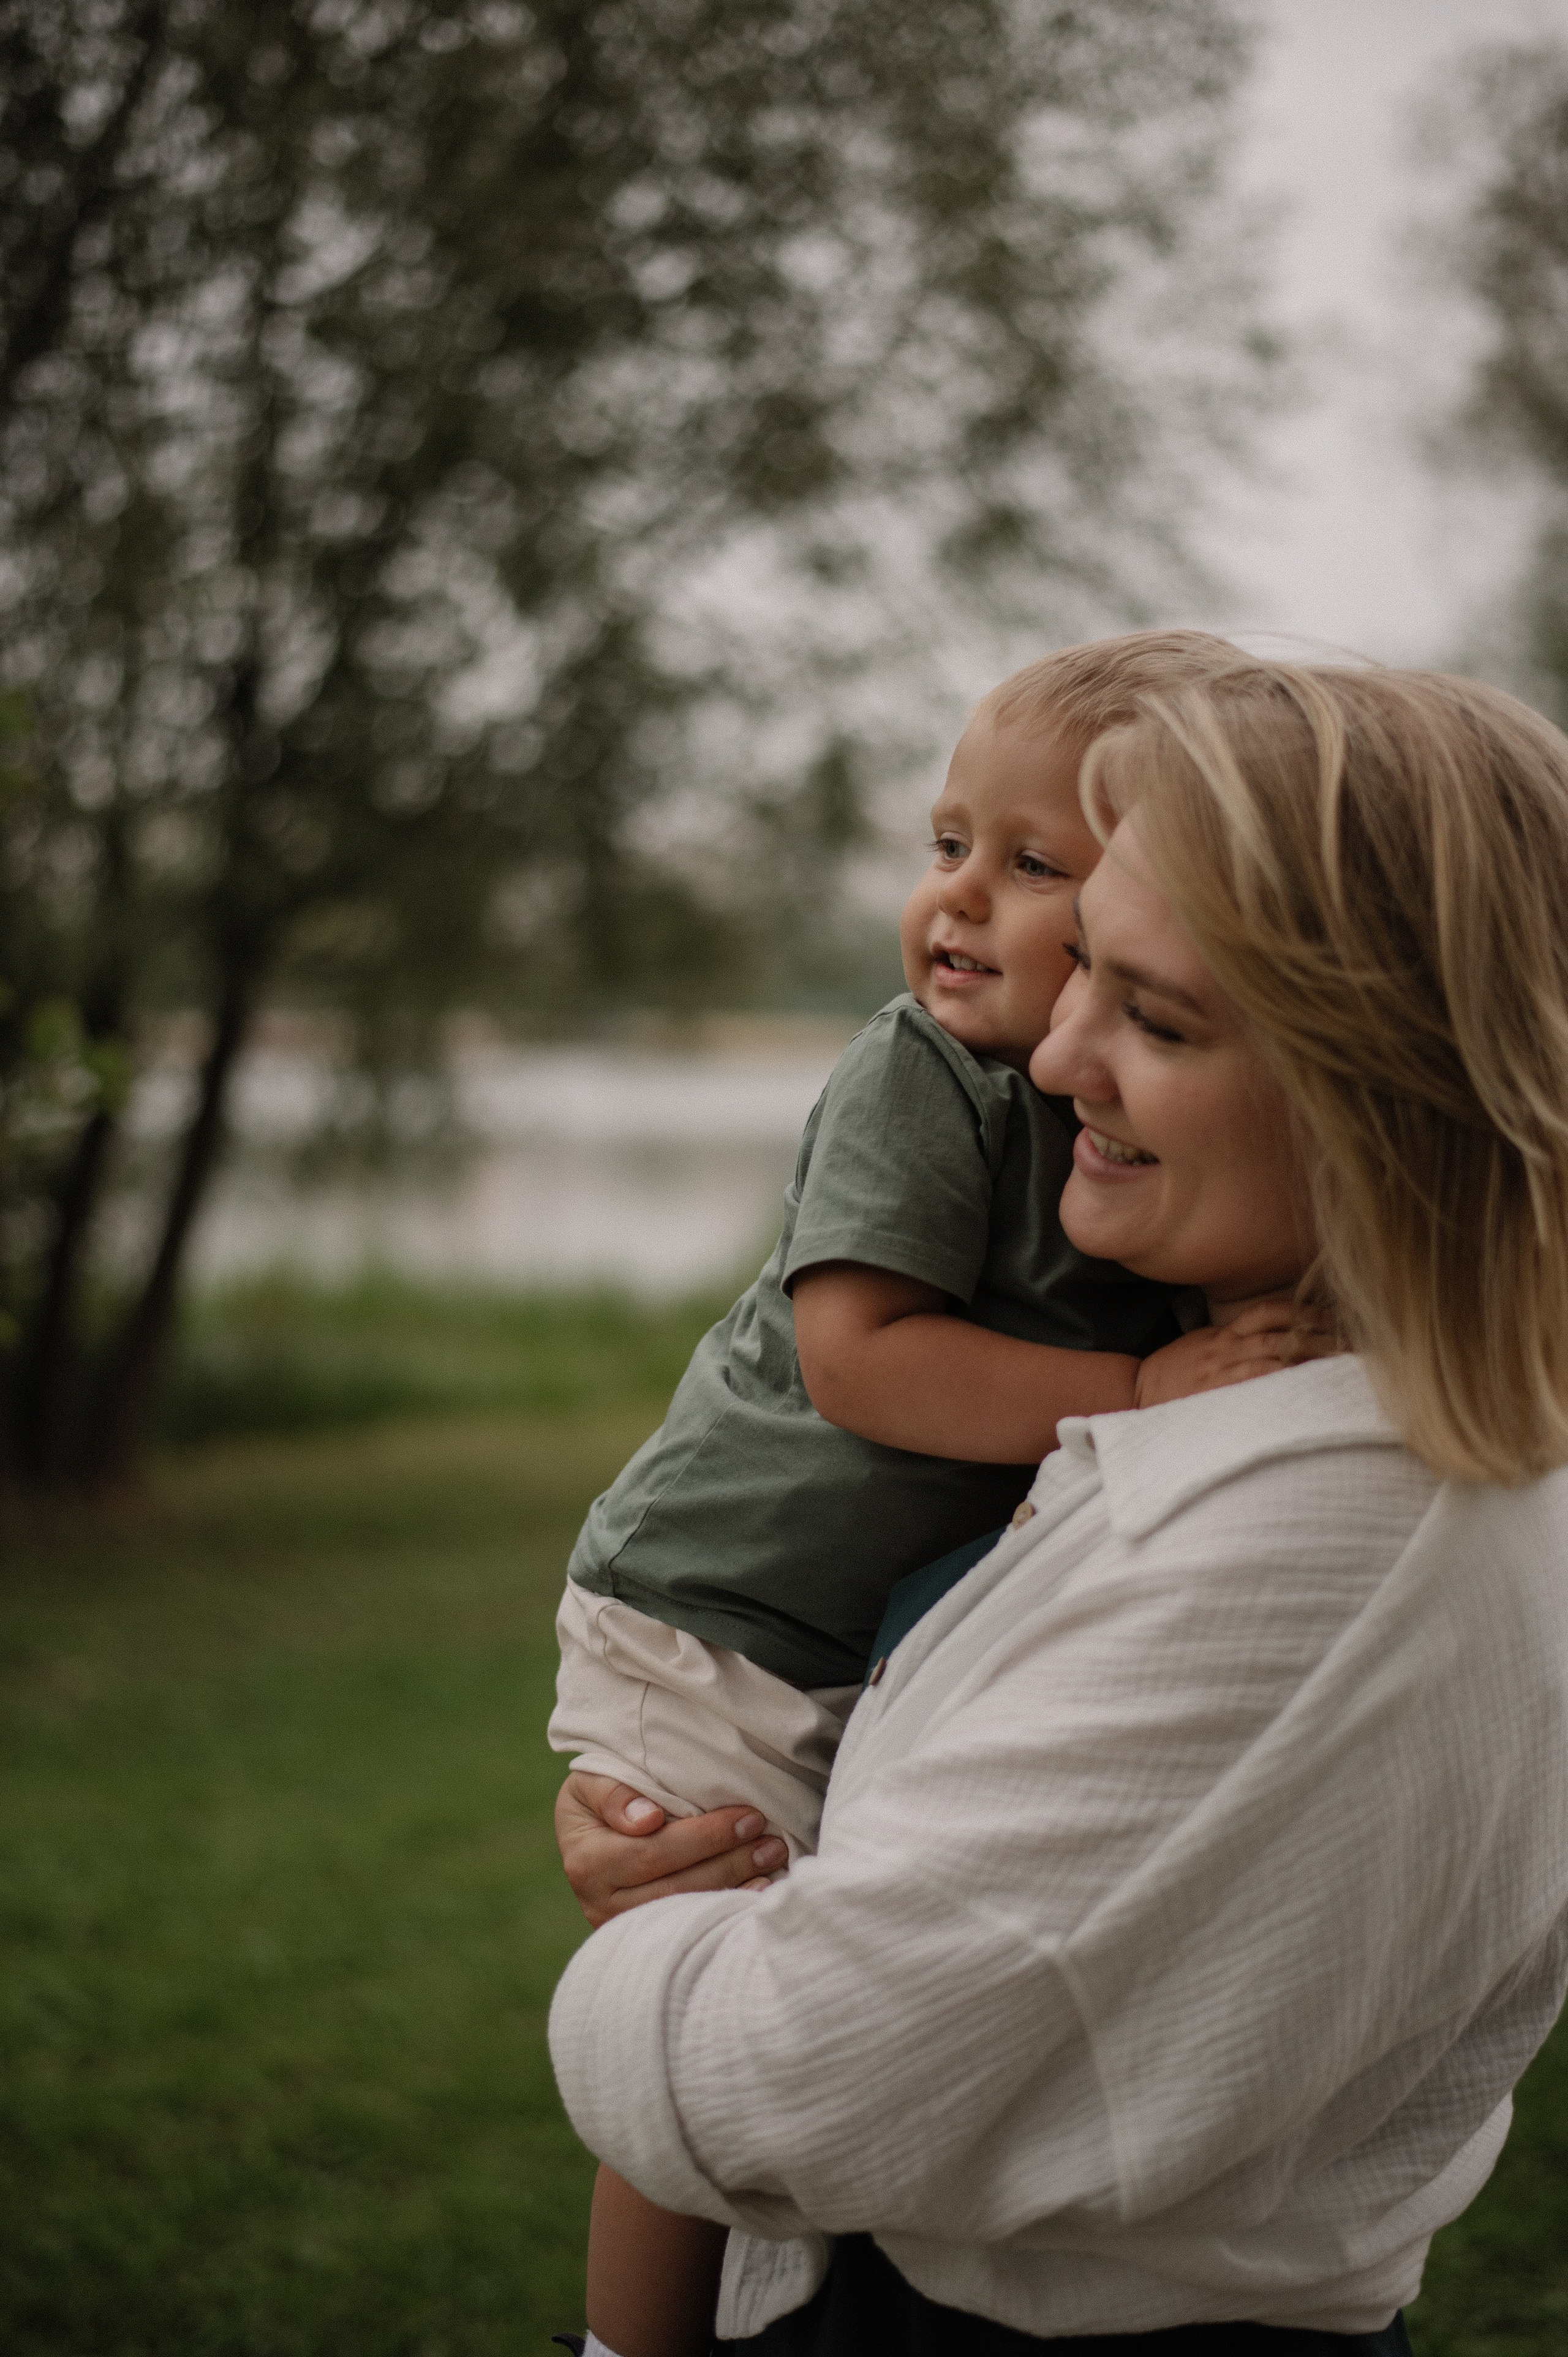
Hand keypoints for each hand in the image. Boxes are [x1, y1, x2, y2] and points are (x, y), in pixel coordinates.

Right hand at [555, 1771, 788, 1928]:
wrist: (581, 1836)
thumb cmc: (597, 1799)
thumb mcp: (592, 1781)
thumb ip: (613, 1794)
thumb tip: (648, 1819)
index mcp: (587, 1860)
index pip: (655, 1851)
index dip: (705, 1837)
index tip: (749, 1817)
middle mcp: (601, 1902)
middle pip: (676, 1887)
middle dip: (730, 1862)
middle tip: (771, 1840)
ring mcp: (621, 1926)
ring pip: (685, 1912)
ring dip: (734, 1887)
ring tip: (772, 1860)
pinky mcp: (643, 1938)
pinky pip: (687, 1926)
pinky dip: (725, 1908)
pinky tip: (758, 1891)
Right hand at [1133, 1298, 1341, 1409]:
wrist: (1136, 1393)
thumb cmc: (1172, 1374)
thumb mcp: (1200, 1346)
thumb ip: (1233, 1341)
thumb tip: (1274, 1341)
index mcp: (1223, 1334)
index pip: (1268, 1312)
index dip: (1302, 1311)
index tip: (1331, 1319)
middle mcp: (1227, 1347)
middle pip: (1281, 1333)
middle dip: (1319, 1336)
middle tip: (1351, 1344)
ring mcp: (1223, 1370)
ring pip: (1275, 1355)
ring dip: (1310, 1357)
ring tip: (1340, 1364)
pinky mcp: (1219, 1392)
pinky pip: (1258, 1381)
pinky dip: (1284, 1379)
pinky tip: (1308, 1385)